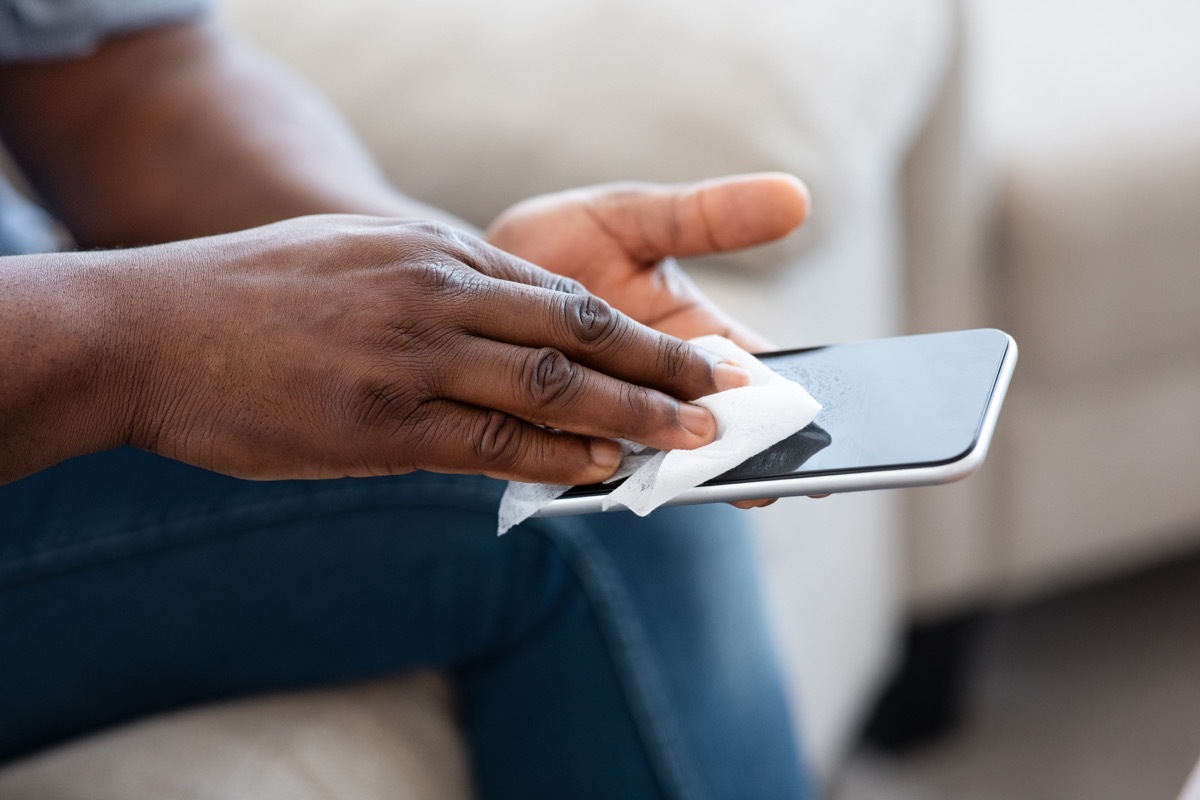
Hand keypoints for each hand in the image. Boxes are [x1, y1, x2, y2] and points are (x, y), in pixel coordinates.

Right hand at [98, 216, 749, 483]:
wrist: (154, 328)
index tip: (687, 354)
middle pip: (576, 334)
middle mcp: (435, 296)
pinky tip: (602, 473)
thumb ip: (434, 281)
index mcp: (433, 251)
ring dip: (630, 417)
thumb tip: (501, 316)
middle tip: (723, 395)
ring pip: (548, 390)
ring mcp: (410, 359)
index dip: (634, 330)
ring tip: (690, 440)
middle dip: (660, 368)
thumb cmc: (257, 293)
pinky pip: (489, 445)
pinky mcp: (379, 424)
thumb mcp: (358, 253)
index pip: (561, 293)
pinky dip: (554, 461)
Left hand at [488, 173, 809, 506]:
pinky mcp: (557, 435)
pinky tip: (618, 476)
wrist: (473, 276)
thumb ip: (707, 219)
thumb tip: (795, 196)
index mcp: (696, 339)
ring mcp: (610, 416)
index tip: (818, 430)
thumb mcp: (637, 218)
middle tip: (772, 480)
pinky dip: (605, 470)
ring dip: (683, 472)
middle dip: (745, 455)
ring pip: (658, 454)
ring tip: (704, 488)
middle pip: (717, 428)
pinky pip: (586, 460)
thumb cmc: (564, 244)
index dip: (786, 406)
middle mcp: (658, 387)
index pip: (756, 380)